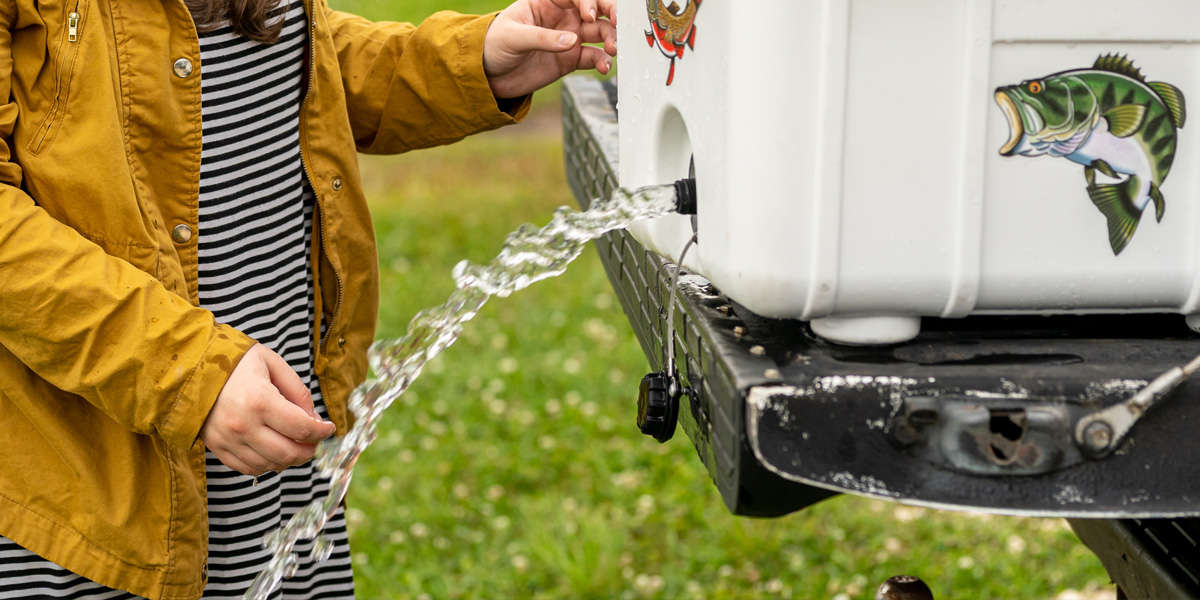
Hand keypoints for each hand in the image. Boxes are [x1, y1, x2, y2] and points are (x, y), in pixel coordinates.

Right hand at [199, 344, 335, 475]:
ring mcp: (229, 440)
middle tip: (315, 441)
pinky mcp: (218, 448)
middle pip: (289, 453)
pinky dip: (268, 464)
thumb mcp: (271, 363)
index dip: (322, 432)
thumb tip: (314, 418)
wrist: (191, 368)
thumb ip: (297, 390)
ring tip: (296, 445)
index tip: (329, 428)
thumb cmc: (235, 362)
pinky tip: (274, 450)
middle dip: (309, 450)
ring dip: (290, 459)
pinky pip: (249, 468)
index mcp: (260, 400)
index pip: (302, 429)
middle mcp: (243, 425)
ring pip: (271, 465)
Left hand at [483, 0, 616, 98]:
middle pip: (596, 9)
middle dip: (611, 14)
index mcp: (547, 1)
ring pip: (600, 32)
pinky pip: (593, 57)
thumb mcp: (513, 37)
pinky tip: (604, 67)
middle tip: (619, 24)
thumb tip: (572, 41)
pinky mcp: (571, 59)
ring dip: (611, 39)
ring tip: (613, 49)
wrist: (489, 75)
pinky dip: (602, 61)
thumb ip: (542, 38)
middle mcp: (563, 17)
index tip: (590, 16)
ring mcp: (570, 38)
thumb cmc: (494, 46)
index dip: (588, 1)